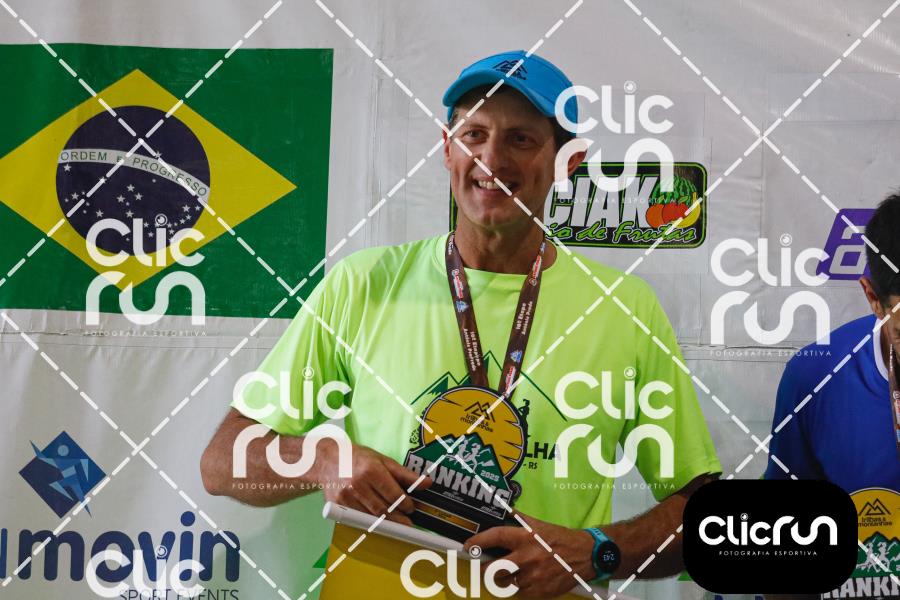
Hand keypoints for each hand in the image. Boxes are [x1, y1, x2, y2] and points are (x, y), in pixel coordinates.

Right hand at [319, 441, 431, 526]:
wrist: (327, 460)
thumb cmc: (357, 458)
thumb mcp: (382, 460)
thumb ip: (404, 474)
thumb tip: (427, 483)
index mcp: (371, 470)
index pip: (394, 495)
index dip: (405, 504)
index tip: (411, 508)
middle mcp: (357, 484)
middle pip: (384, 509)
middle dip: (398, 518)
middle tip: (407, 522)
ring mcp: (346, 497)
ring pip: (371, 517)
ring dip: (386, 523)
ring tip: (396, 522)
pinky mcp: (337, 506)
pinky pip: (358, 519)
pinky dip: (370, 522)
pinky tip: (377, 520)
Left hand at [463, 512, 595, 598]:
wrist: (585, 555)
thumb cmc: (560, 538)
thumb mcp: (539, 524)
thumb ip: (519, 517)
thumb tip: (503, 507)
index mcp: (525, 537)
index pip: (496, 537)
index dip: (478, 542)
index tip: (468, 546)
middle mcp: (527, 557)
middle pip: (493, 569)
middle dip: (484, 569)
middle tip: (481, 567)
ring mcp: (532, 576)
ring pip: (504, 583)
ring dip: (503, 579)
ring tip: (507, 572)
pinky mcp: (539, 591)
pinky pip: (518, 593)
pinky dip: (517, 588)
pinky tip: (522, 580)